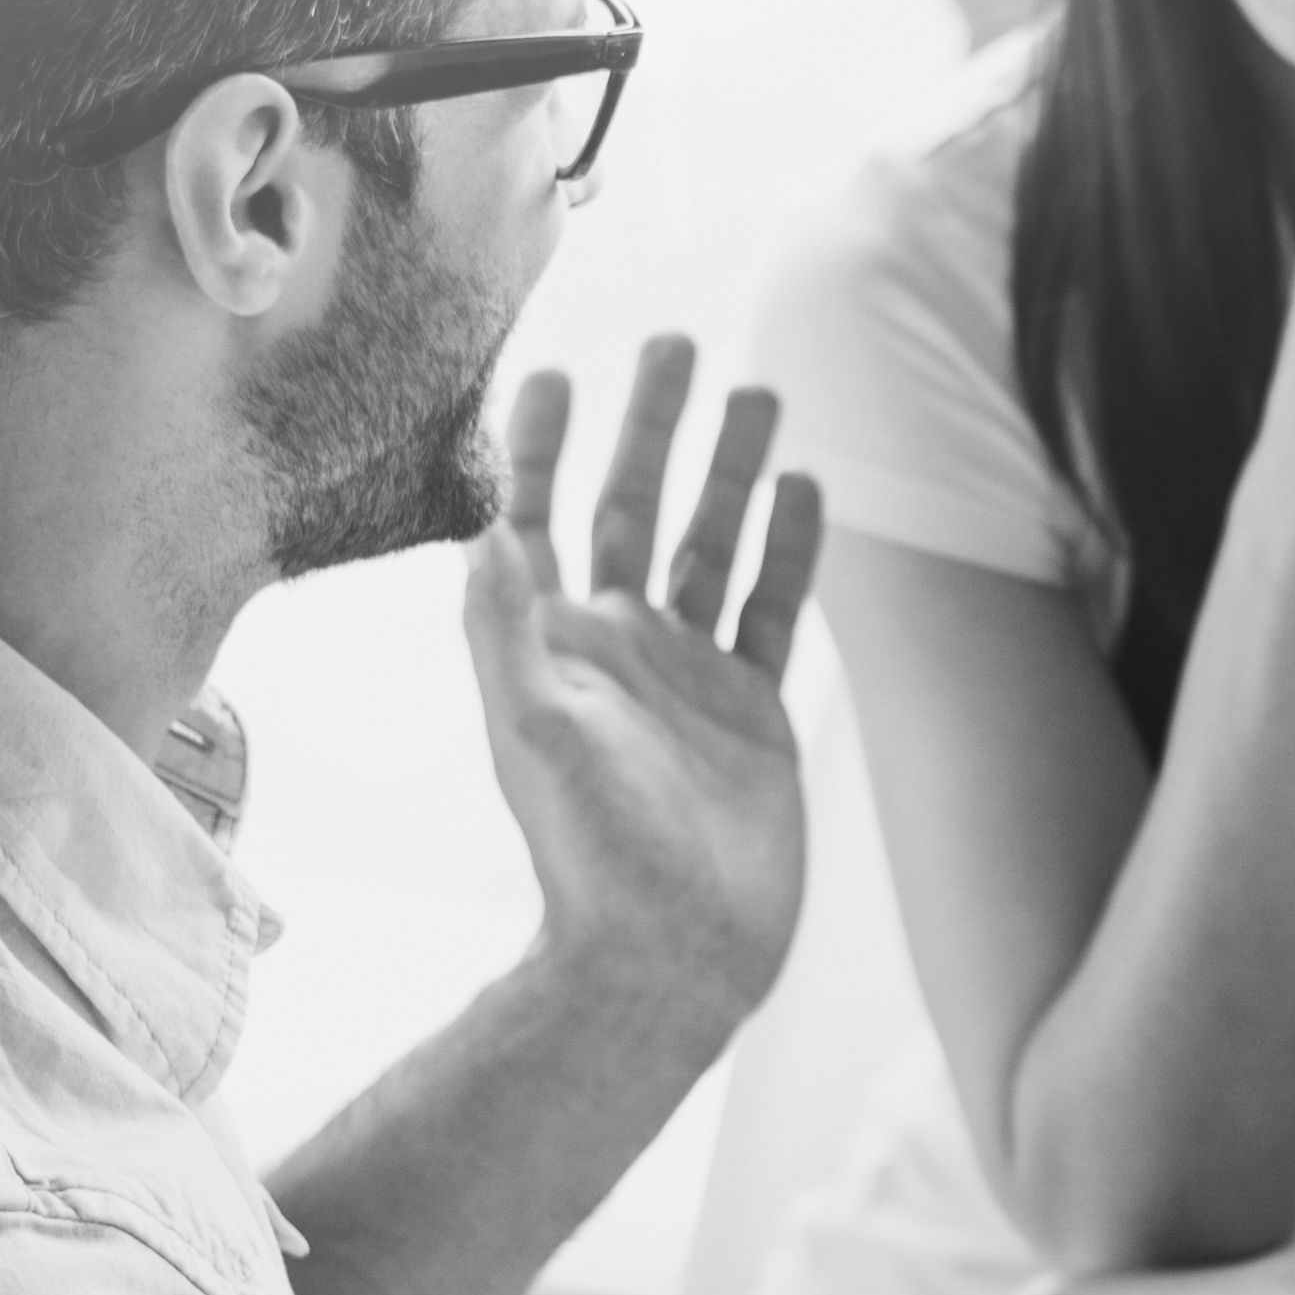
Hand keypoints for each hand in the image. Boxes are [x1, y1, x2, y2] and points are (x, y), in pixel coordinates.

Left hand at [468, 340, 824, 1055]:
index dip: (542, 447)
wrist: (673, 952)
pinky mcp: (753, 712)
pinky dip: (793, 551)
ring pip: (714, 544)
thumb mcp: (535, 730)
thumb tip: (484, 528)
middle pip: (634, 508)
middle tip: (675, 343)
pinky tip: (810, 492)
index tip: (558, 370)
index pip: (542, 519)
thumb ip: (509, 628)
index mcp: (556, 645)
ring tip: (762, 391)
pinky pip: (774, 610)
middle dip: (653, 427)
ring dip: (733, 471)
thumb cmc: (593, 852)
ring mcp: (691, 677)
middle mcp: (620, 648)